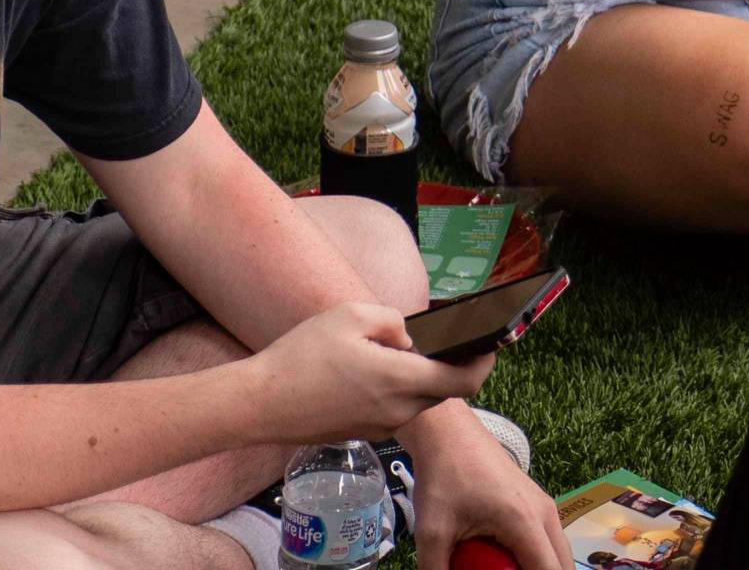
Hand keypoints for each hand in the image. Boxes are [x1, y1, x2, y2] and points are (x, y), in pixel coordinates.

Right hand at [251, 303, 482, 443]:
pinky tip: (374, 370)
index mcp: (400, 381)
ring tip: (400, 351)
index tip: (490, 346)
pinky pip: (393, 410)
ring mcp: (378, 426)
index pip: (464, 382)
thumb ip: (393, 321)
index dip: (484, 364)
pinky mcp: (361, 432)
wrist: (258, 403)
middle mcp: (396, 411)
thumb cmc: (301, 357)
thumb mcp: (351, 315)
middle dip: (448, 367)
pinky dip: (396, 391)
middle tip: (444, 341)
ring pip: (417, 401)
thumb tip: (410, 338)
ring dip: (419, 379)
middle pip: (442, 391)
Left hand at [401, 402, 574, 569]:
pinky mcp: (537, 502)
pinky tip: (506, 562)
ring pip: (557, 553)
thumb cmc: (443, 479)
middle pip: (561, 565)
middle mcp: (544, 513)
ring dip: (541, 567)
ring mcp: (544, 505)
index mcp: (524, 522)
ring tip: (505, 568)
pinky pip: (547, 540)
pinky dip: (535, 558)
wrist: (449, 433)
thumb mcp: (432, 532)